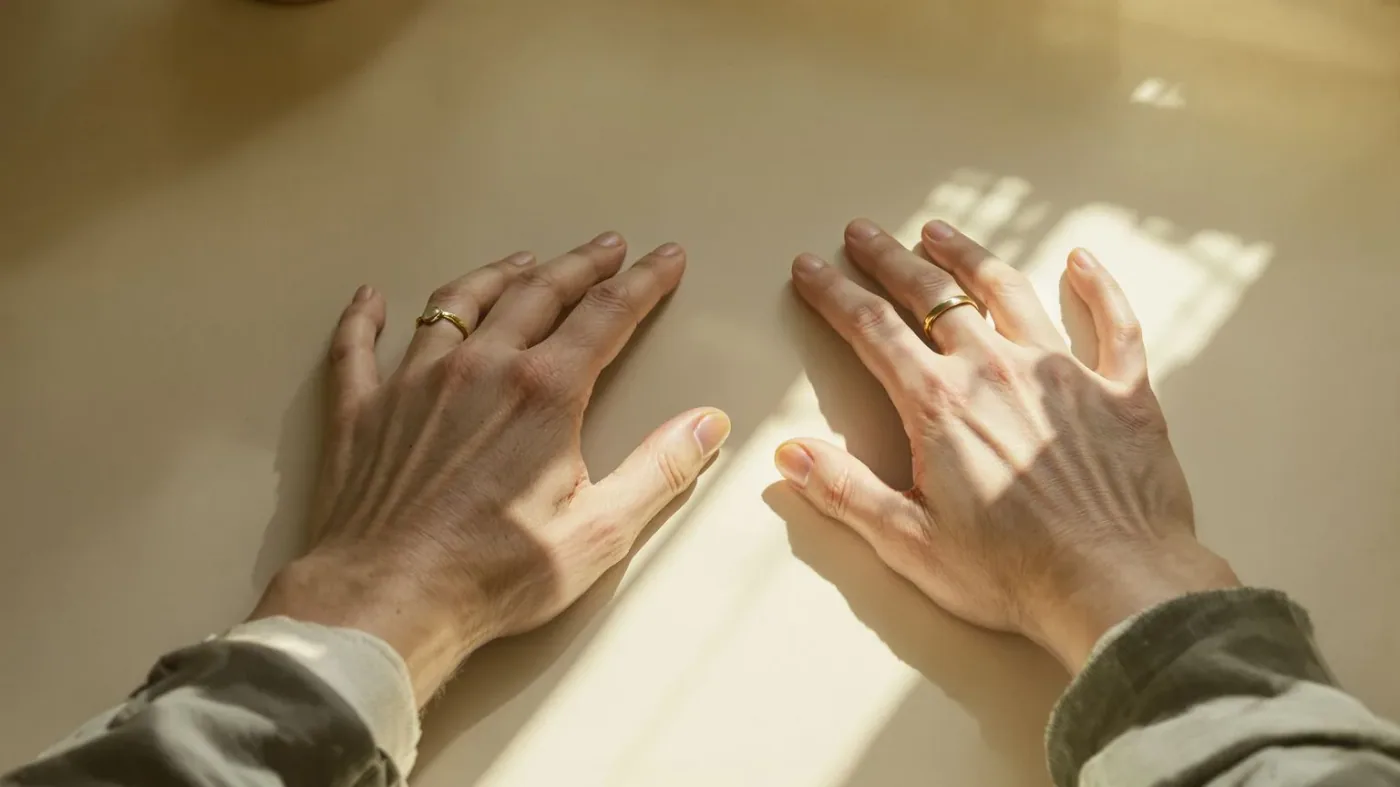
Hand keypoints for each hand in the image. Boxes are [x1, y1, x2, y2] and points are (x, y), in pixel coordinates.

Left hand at [251, 233, 730, 702]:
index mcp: (544, 390)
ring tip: (523, 261)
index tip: (668, 257)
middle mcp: (480, 365)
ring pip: (458, 304)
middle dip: (581, 265)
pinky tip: (371, 298)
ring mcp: (413, 381)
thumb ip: (658, 470)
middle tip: (608, 247)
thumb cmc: (496, 574)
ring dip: (497, 276)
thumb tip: (708, 422)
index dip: (644, 282)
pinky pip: (359, 345)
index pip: (607, 315)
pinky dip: (365, 316)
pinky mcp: (361, 409)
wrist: (385, 600)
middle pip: (538, 293)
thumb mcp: (600, 532)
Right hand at [778, 219, 1236, 671]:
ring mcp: (1063, 373)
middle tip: (863, 233)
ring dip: (968, 256)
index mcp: (939, 404)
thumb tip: (790, 453)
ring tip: (941, 233)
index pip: (872, 329)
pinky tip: (1081, 261)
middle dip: (889, 259)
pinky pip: (1112, 323)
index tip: (810, 268)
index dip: (834, 294)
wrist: (1115, 586)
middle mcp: (997, 370)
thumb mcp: (909, 543)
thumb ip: (846, 492)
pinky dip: (1096, 288)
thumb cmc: (1012, 574)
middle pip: (932, 295)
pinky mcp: (1122, 391)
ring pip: (1008, 290)